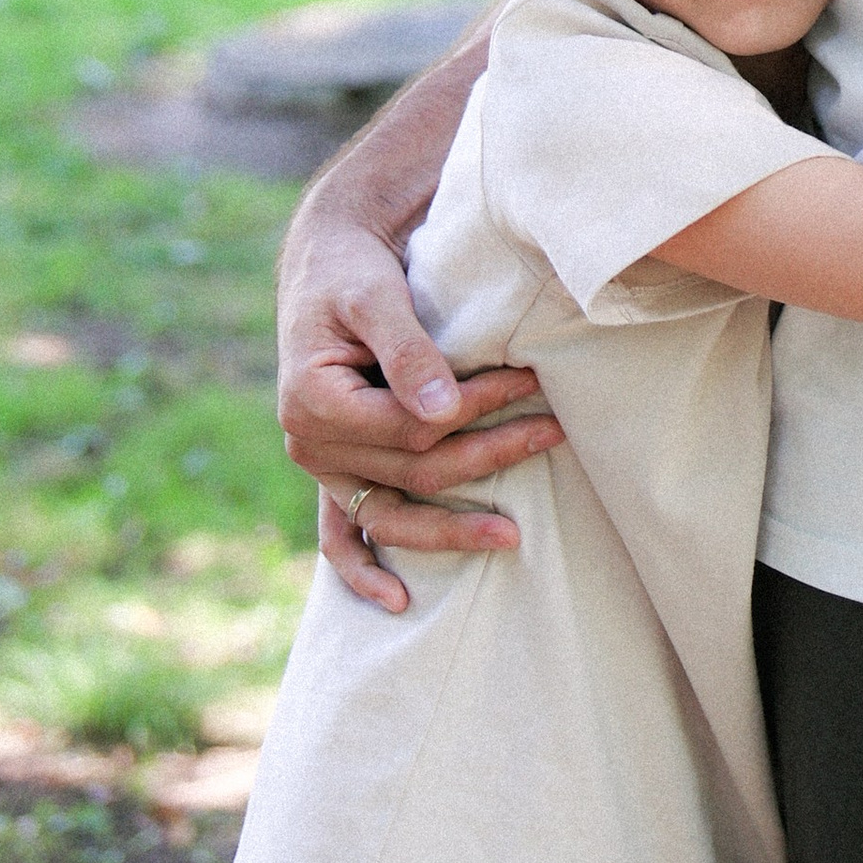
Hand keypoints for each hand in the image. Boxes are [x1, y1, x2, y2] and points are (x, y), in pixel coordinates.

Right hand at [279, 203, 562, 616]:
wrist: (326, 261)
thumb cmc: (352, 271)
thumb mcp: (376, 296)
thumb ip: (407, 350)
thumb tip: (444, 411)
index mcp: (311, 401)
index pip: (409, 427)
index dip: (474, 409)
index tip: (530, 383)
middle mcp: (309, 444)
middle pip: (413, 470)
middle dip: (487, 455)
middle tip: (553, 433)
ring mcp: (320, 465)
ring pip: (390, 513)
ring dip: (450, 530)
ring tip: (514, 536)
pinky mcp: (335, 468)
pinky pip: (341, 536)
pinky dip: (364, 570)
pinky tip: (398, 602)